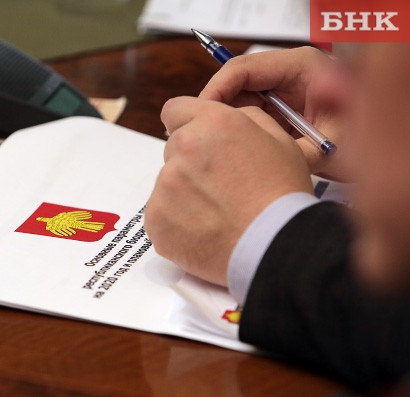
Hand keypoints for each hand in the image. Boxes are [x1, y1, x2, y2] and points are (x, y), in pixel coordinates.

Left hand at [144, 98, 312, 285]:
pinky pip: (160, 214)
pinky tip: (203, 232)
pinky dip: (176, 223)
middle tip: (218, 187)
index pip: (174, 110)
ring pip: (167, 184)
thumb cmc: (282, 195)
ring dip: (184, 194)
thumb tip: (219, 120)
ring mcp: (165, 185)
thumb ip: (244, 119)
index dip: (187, 126)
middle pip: (173, 149)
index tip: (198, 143)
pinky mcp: (155, 218)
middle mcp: (183, 148)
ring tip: (215, 215)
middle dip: (190, 162)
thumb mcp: (279, 140)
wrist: (275, 246)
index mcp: (212, 122)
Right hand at [200, 47, 350, 178]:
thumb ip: (301, 147)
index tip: (202, 115)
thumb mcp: (330, 148)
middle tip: (202, 136)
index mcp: (303, 67)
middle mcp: (288, 73)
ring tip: (220, 148)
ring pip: (238, 100)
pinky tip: (237, 150)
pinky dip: (239, 130)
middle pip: (235, 84)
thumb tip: (269, 137)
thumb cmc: (359, 140)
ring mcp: (279, 88)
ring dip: (228, 123)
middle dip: (217, 110)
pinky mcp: (275, 104)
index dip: (216, 90)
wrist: (371, 151)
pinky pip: (247, 112)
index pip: (243, 69)